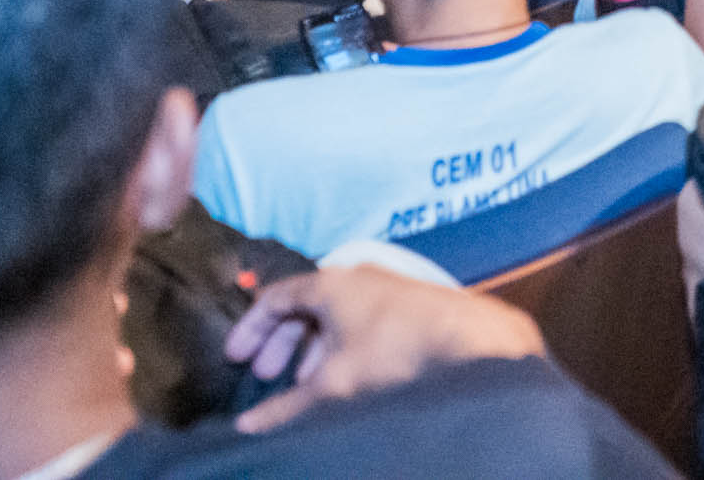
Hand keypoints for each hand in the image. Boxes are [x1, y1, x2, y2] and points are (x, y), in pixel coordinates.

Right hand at [222, 266, 543, 433]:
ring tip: (303, 383)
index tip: (234, 357)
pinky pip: (358, 319)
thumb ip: (286, 407)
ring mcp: (383, 286)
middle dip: (280, 340)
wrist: (470, 340)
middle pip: (302, 304)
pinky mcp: (406, 303)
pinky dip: (339, 345)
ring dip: (311, 347)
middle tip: (263, 374)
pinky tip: (344, 376)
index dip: (250, 327)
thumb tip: (246, 427)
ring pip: (332, 314)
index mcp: (329, 283)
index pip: (275, 296)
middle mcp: (355, 276)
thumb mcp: (332, 386)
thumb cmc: (394, 352)